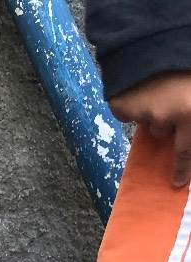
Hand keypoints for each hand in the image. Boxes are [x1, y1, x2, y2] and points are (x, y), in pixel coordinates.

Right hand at [109, 72, 190, 187]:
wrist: (152, 34)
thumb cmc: (181, 61)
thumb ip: (186, 118)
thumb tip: (175, 138)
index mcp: (190, 112)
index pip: (187, 152)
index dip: (182, 169)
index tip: (176, 183)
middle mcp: (165, 117)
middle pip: (164, 134)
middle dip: (165, 126)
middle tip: (165, 110)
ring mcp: (142, 112)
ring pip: (147, 120)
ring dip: (151, 108)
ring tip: (156, 85)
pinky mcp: (122, 106)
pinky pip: (128, 112)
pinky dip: (132, 103)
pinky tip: (139, 84)